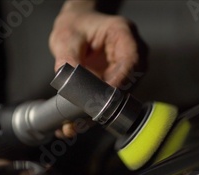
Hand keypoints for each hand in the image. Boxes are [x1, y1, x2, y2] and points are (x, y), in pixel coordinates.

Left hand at [49, 0, 146, 137]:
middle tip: (84, 116)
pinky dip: (92, 113)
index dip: (120, 81)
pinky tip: (75, 123)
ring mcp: (127, 71)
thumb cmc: (77, 25)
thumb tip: (68, 84)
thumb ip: (67, 58)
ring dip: (97, 113)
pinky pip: (110, 101)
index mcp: (124, 34)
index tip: (103, 97)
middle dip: (106, 104)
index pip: (131, 61)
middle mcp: (132, 54)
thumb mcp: (66, 37)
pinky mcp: (117, 84)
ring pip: (119, 97)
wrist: (77, 26)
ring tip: (74, 124)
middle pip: (129, 83)